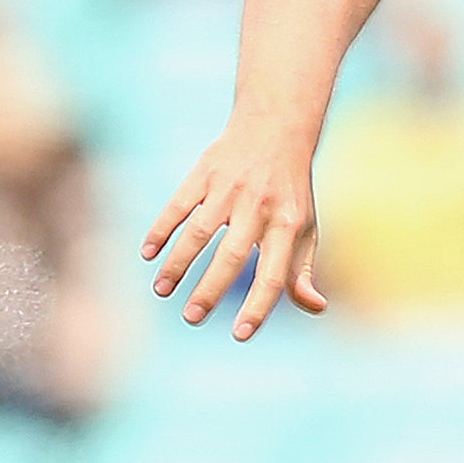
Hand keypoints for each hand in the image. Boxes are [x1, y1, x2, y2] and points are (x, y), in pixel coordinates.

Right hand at [142, 119, 328, 337]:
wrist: (276, 128)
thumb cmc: (290, 191)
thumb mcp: (305, 228)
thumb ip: (303, 271)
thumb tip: (315, 308)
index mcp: (287, 225)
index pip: (274, 274)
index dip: (259, 306)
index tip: (240, 334)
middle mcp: (258, 207)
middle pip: (231, 256)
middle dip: (209, 290)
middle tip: (191, 319)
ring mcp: (229, 188)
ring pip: (199, 232)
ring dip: (177, 264)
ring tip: (162, 291)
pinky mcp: (205, 173)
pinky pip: (178, 205)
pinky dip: (161, 229)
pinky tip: (148, 254)